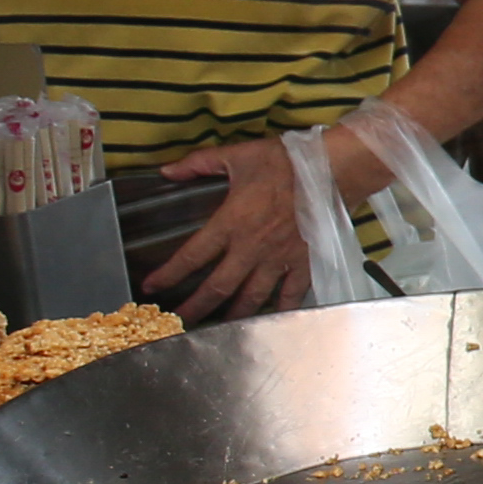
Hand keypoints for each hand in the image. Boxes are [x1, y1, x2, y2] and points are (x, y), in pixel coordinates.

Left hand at [145, 137, 325, 318]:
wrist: (331, 169)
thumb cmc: (285, 162)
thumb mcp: (237, 155)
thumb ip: (198, 163)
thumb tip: (166, 171)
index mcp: (232, 222)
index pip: (191, 256)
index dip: (168, 274)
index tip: (152, 287)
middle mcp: (251, 248)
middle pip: (217, 287)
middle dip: (195, 307)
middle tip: (180, 320)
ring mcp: (278, 259)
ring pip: (251, 297)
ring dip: (232, 314)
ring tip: (220, 328)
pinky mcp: (303, 262)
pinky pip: (291, 293)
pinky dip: (280, 309)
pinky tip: (272, 319)